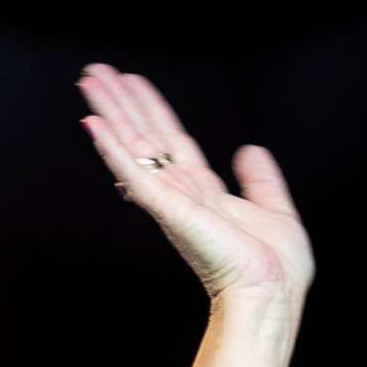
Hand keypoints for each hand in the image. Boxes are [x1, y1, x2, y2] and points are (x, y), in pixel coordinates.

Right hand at [77, 65, 313, 310]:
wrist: (272, 294)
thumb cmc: (276, 269)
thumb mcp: (276, 211)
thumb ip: (261, 180)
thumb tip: (251, 149)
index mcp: (205, 192)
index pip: (172, 141)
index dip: (153, 110)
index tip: (134, 83)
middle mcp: (182, 193)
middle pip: (145, 136)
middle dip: (122, 103)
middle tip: (97, 72)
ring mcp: (171, 201)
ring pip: (133, 147)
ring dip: (110, 112)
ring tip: (90, 80)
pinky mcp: (167, 210)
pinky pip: (133, 174)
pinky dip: (112, 148)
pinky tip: (93, 122)